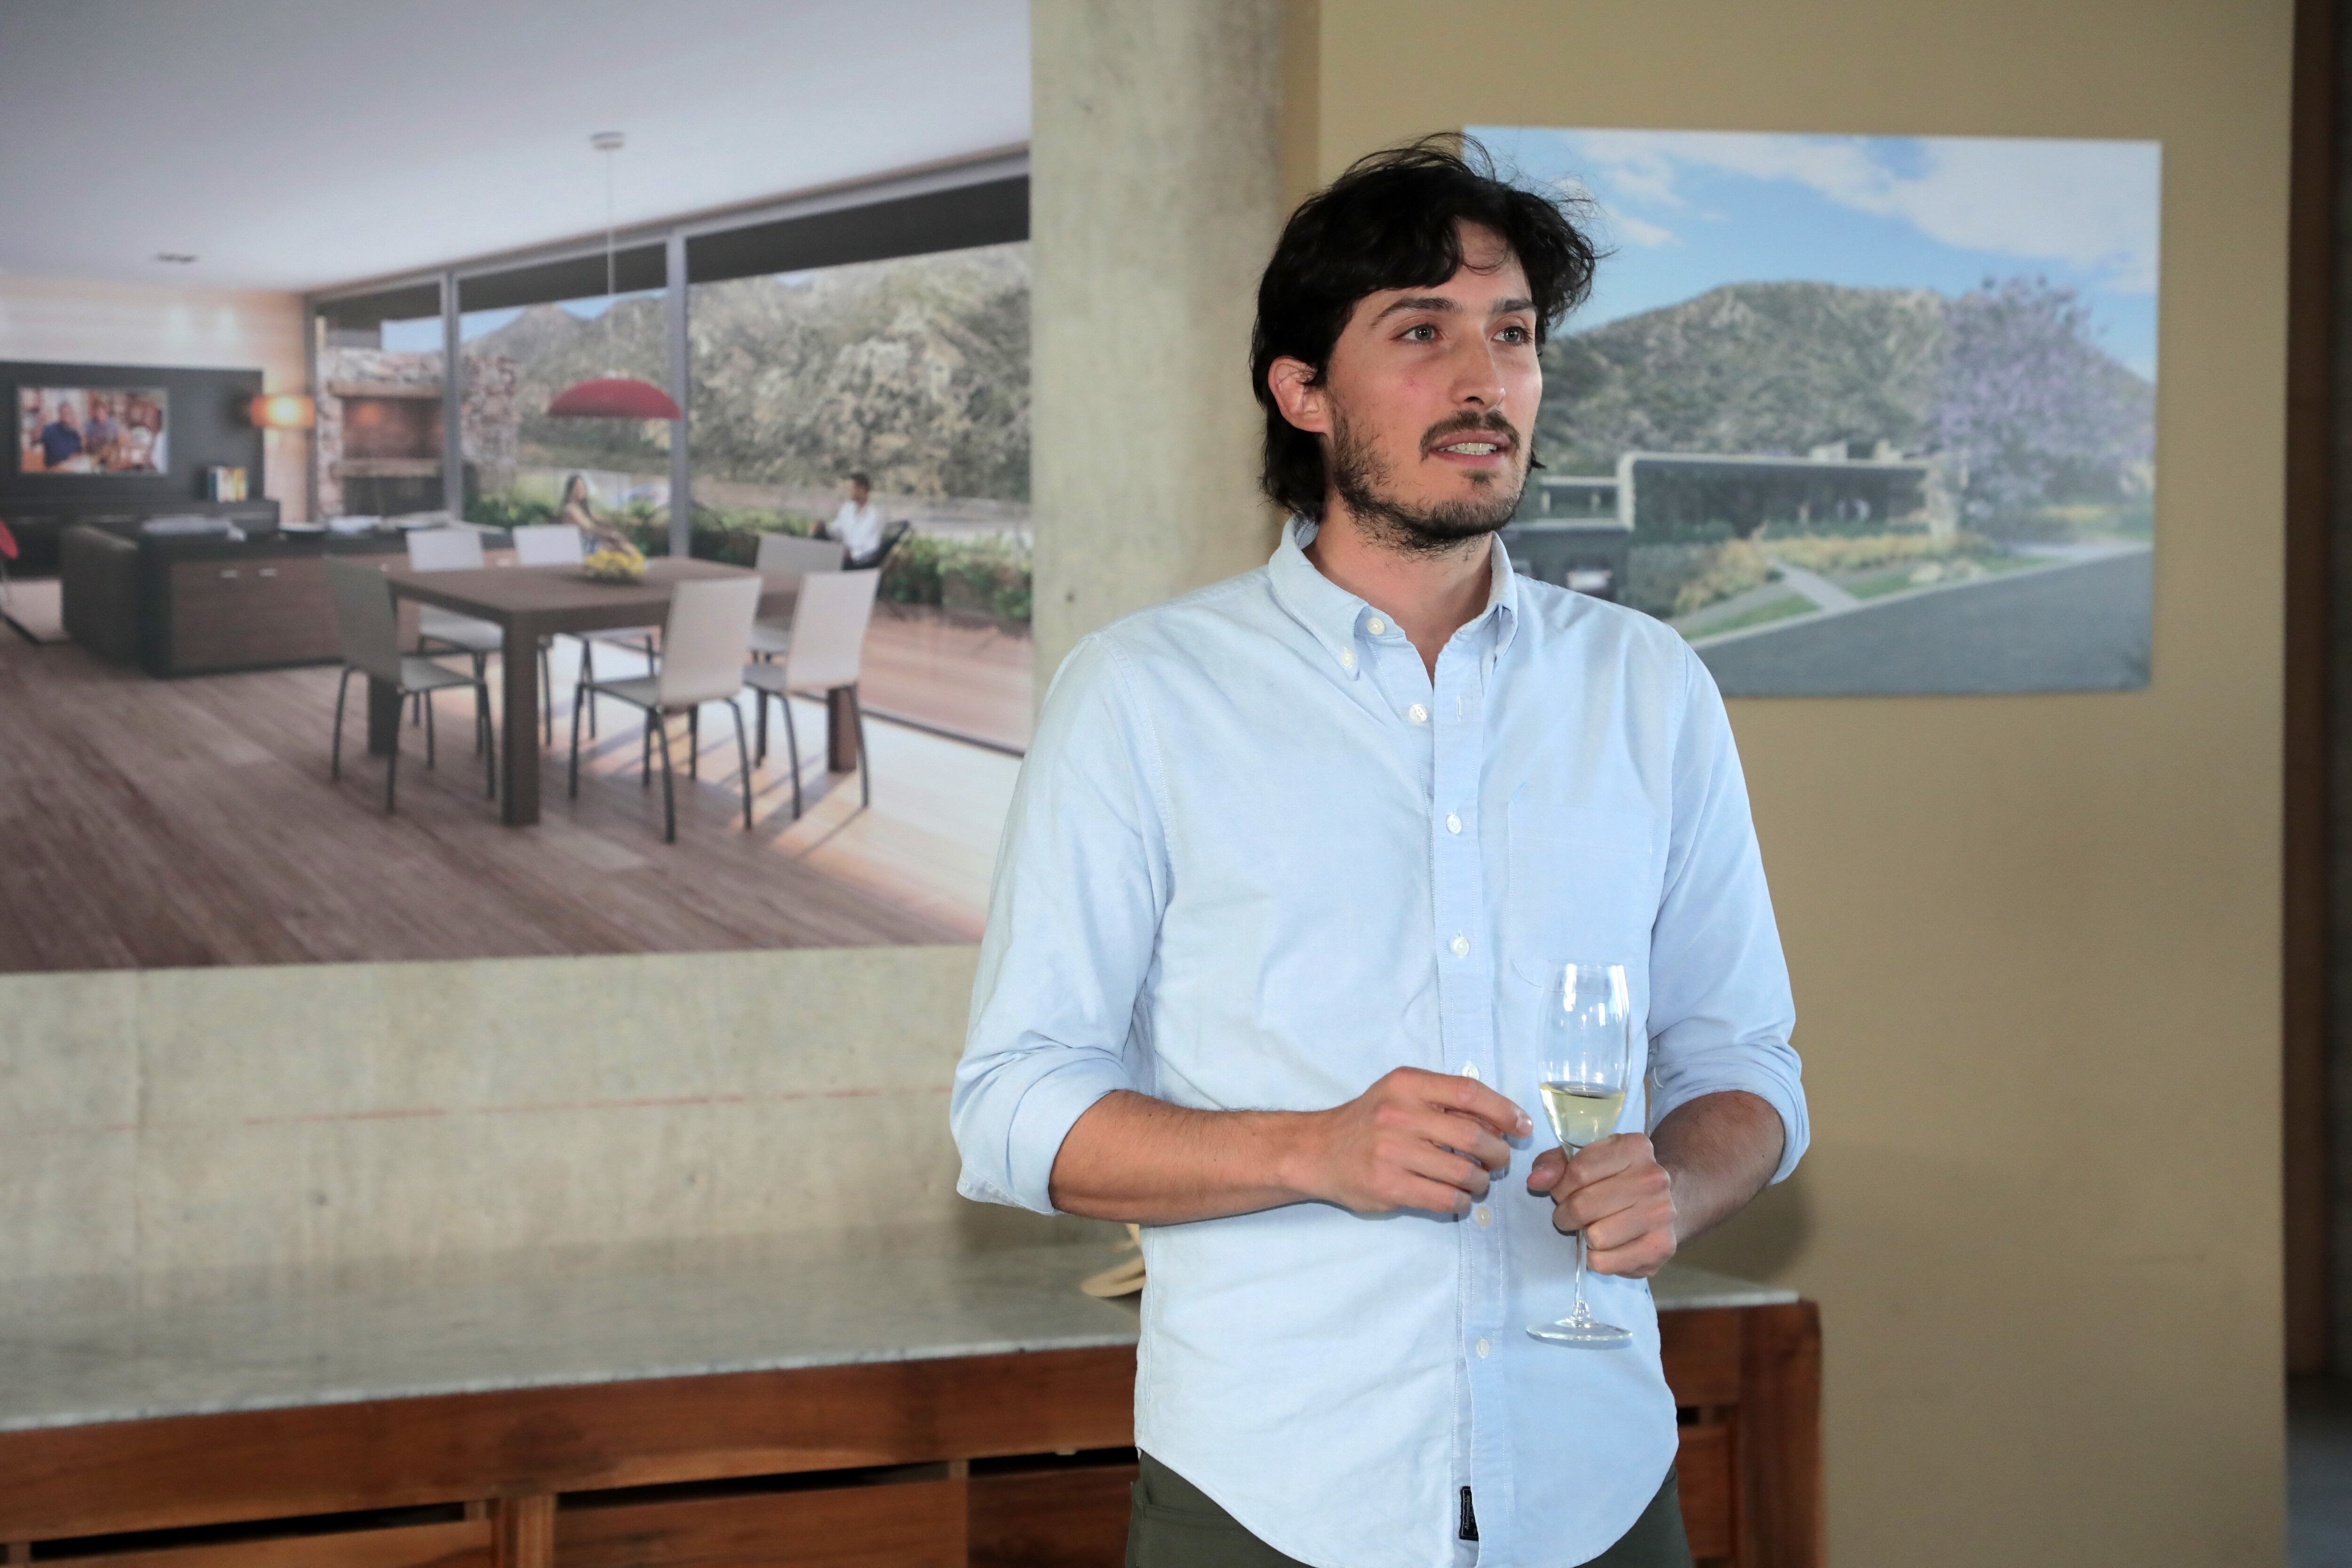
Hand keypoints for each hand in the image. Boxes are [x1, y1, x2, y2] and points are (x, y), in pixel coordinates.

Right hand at [1293, 1067, 1530, 1214]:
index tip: (1522, 1127)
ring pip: (1464, 1172)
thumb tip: (1499, 1121)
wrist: (1318, 1150)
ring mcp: (1393, 1152)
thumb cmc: (1368, 1122)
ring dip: (1481, 1182)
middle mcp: (1400, 1114)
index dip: (1504, 1110)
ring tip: (1478, 1181)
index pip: (1469, 1092)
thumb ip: (1442, 1101)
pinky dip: (1461, 1202)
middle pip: (1474, 1136)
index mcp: (1407, 1084)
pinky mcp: (1389, 1186)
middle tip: (1499, 1161)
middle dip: (1498, 1153)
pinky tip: (1457, 1198)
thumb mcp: (1400, 1095)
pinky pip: (1445, 1198)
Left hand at [1526, 1133, 1676, 1277]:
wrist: (1668, 1200)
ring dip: (1584, 1237)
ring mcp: (1661, 1214)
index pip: (1577, 1172)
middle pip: (1583, 1206)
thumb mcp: (1585, 1159)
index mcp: (1634, 1147)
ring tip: (1592, 1228)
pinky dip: (1596, 1259)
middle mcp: (1653, 1179)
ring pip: (1595, 1237)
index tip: (1563, 1192)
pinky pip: (1606, 1263)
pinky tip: (1607, 1245)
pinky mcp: (1661, 1247)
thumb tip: (1535, 1181)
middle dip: (1567, 1214)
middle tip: (1572, 1214)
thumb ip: (1554, 1164)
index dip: (1560, 1187)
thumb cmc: (1616, 1178)